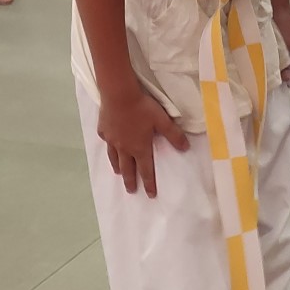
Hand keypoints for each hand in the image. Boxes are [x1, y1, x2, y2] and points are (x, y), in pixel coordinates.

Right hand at [97, 80, 189, 195]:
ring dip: (118, 167)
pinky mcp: (103, 130)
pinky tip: (109, 144)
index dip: (149, 183)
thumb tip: (185, 148)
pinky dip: (109, 145)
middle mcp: (124, 147)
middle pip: (127, 168)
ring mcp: (112, 139)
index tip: (150, 195)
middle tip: (131, 190)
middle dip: (130, 181)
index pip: (146, 170)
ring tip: (118, 173)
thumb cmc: (142, 108)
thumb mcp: (162, 120)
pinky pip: (106, 141)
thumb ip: (173, 135)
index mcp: (139, 147)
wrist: (119, 94)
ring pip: (114, 157)